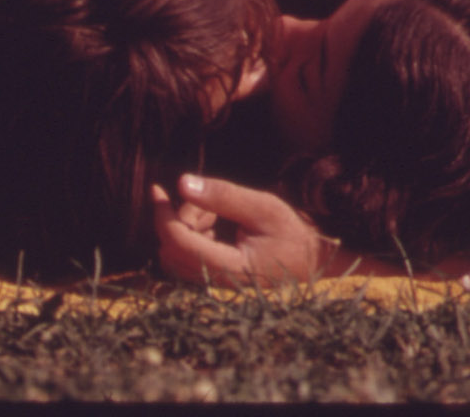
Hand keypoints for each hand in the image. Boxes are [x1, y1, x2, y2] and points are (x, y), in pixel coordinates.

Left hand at [151, 173, 332, 285]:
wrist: (312, 262)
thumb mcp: (263, 207)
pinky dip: (193, 237)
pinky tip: (217, 227)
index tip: (157, 188)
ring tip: (217, 214)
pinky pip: (186, 260)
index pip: (178, 241)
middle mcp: (216, 284)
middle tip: (207, 202)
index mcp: (229, 268)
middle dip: (180, 219)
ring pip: (176, 255)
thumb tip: (181, 183)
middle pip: (171, 249)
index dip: (162, 214)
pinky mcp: (213, 282)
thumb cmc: (292, 234)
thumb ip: (223, 196)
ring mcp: (213, 286)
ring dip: (187, 227)